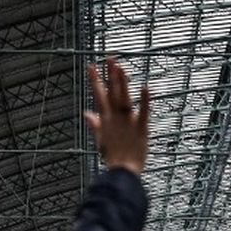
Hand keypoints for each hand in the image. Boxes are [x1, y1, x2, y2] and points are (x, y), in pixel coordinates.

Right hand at [85, 57, 149, 174]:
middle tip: (110, 58)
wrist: (122, 172)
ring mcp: (128, 122)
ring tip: (120, 67)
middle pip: (112, 93)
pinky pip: (143, 112)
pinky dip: (144, 100)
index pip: (99, 96)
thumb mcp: (101, 140)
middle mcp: (115, 118)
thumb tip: (86, 113)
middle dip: (110, 75)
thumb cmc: (113, 158)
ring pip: (124, 98)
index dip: (95, 80)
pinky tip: (144, 87)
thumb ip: (95, 124)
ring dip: (122, 83)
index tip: (91, 66)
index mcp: (105, 120)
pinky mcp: (141, 129)